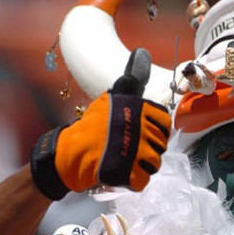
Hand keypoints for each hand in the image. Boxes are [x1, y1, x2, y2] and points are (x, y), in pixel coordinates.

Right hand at [31, 48, 170, 199]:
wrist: (68, 153)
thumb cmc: (92, 126)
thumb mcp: (113, 98)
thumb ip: (131, 81)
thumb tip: (143, 54)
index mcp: (138, 109)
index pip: (164, 122)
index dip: (155, 129)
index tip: (141, 132)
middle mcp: (140, 128)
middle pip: (161, 144)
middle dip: (147, 149)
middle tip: (128, 148)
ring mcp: (136, 151)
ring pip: (155, 163)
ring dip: (141, 165)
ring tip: (125, 160)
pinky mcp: (128, 173)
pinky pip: (143, 180)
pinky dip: (133, 180)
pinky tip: (122, 172)